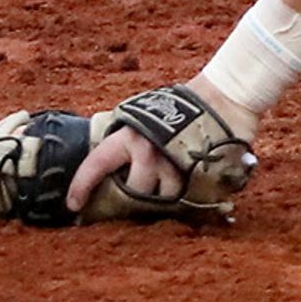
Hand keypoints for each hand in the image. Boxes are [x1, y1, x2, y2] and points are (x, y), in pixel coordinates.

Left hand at [65, 81, 247, 210]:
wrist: (227, 95)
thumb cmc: (182, 105)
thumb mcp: (145, 116)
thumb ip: (126, 139)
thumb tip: (104, 163)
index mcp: (130, 137)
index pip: (97, 165)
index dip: (81, 187)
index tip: (73, 205)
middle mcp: (150, 154)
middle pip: (133, 192)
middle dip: (134, 196)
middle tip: (136, 197)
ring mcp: (176, 168)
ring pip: (162, 200)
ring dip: (163, 198)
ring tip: (168, 189)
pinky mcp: (200, 177)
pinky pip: (187, 200)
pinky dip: (187, 199)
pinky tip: (189, 189)